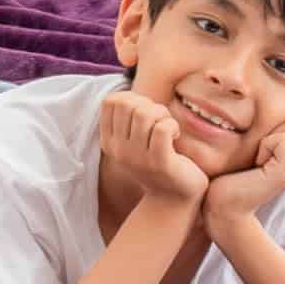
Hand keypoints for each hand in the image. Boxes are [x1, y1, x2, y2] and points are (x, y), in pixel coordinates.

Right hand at [99, 87, 209, 207]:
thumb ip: (130, 115)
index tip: (145, 115)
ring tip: (168, 129)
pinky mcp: (159, 162)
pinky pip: (163, 127)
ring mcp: (137, 158)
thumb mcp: (137, 138)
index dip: (132, 99)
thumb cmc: (160, 160)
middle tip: (161, 122)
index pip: (111, 101)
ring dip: (163, 115)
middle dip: (149, 105)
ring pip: (145, 113)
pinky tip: (175, 138)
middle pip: (129, 104)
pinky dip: (172, 125)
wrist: (173, 198)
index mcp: (109, 142)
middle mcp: (119, 150)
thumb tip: (130, 85)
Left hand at [205, 114, 284, 221]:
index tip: (263, 147)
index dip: (282, 124)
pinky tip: (256, 163)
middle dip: (275, 129)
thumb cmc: (232, 173)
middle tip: (258, 154)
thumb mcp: (258, 145)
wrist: (220, 205)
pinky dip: (266, 145)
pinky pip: (284, 139)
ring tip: (256, 160)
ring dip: (268, 138)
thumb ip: (280, 130)